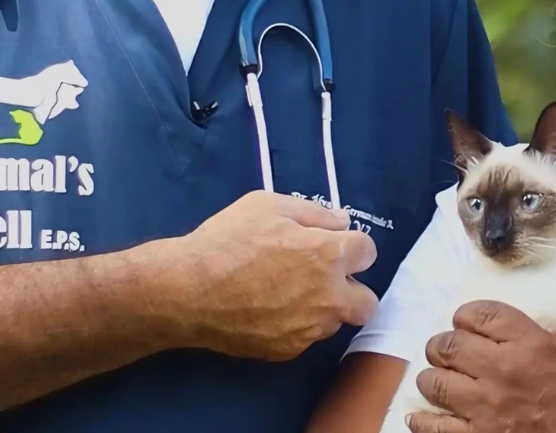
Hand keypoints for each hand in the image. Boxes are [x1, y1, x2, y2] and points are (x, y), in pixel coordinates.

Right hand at [161, 190, 378, 360]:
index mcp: (328, 254)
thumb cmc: (228, 239)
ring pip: (335, 321)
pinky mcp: (286, 350)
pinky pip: (306, 336)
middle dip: (354, 287)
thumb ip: (314, 213)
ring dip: (325, 306)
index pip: (368, 252)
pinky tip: (271, 308)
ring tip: (291, 291)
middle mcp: (327, 296)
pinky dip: (298, 324)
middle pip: (367, 302)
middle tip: (326, 276)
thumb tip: (341, 222)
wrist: (187, 290)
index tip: (333, 244)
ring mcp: (308, 328)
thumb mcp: (271, 205)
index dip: (351, 245)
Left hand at [408, 274, 555, 432]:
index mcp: (529, 341)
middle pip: (450, 346)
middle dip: (441, 345)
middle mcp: (502, 370)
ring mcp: (489, 409)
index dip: (465, 314)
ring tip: (434, 378)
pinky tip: (418, 417)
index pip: (480, 314)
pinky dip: (423, 422)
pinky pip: (438, 429)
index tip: (465, 320)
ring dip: (431, 378)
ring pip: (437, 384)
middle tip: (443, 349)